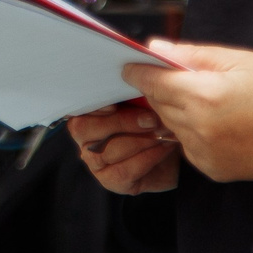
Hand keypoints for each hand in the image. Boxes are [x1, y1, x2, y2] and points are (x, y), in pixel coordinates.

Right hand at [68, 102, 182, 194]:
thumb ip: (130, 91)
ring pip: (106, 150)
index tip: (116, 103)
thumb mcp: (142, 102)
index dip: (94, 106)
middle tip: (151, 119)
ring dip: (140, 140)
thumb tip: (131, 72)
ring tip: (162, 132)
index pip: (78, 109)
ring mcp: (95, 162)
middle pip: (85, 129)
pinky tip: (163, 148)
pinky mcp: (110, 181)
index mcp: (87, 114)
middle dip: (121, 122)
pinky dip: (147, 157)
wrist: (174, 155)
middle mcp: (85, 139)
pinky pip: (124, 170)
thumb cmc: (153, 123)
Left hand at [123, 42, 252, 183]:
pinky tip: (221, 123)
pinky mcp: (212, 169)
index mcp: (203, 95)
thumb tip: (155, 48)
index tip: (129, 64)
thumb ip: (192, 55)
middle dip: (162, 88)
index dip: (138, 70)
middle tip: (183, 77)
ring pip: (171, 125)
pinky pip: (187, 145)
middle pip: (159, 103)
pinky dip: (193, 132)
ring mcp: (204, 153)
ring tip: (212, 100)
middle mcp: (198, 128)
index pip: (152, 81)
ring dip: (178, 110)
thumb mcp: (239, 60)